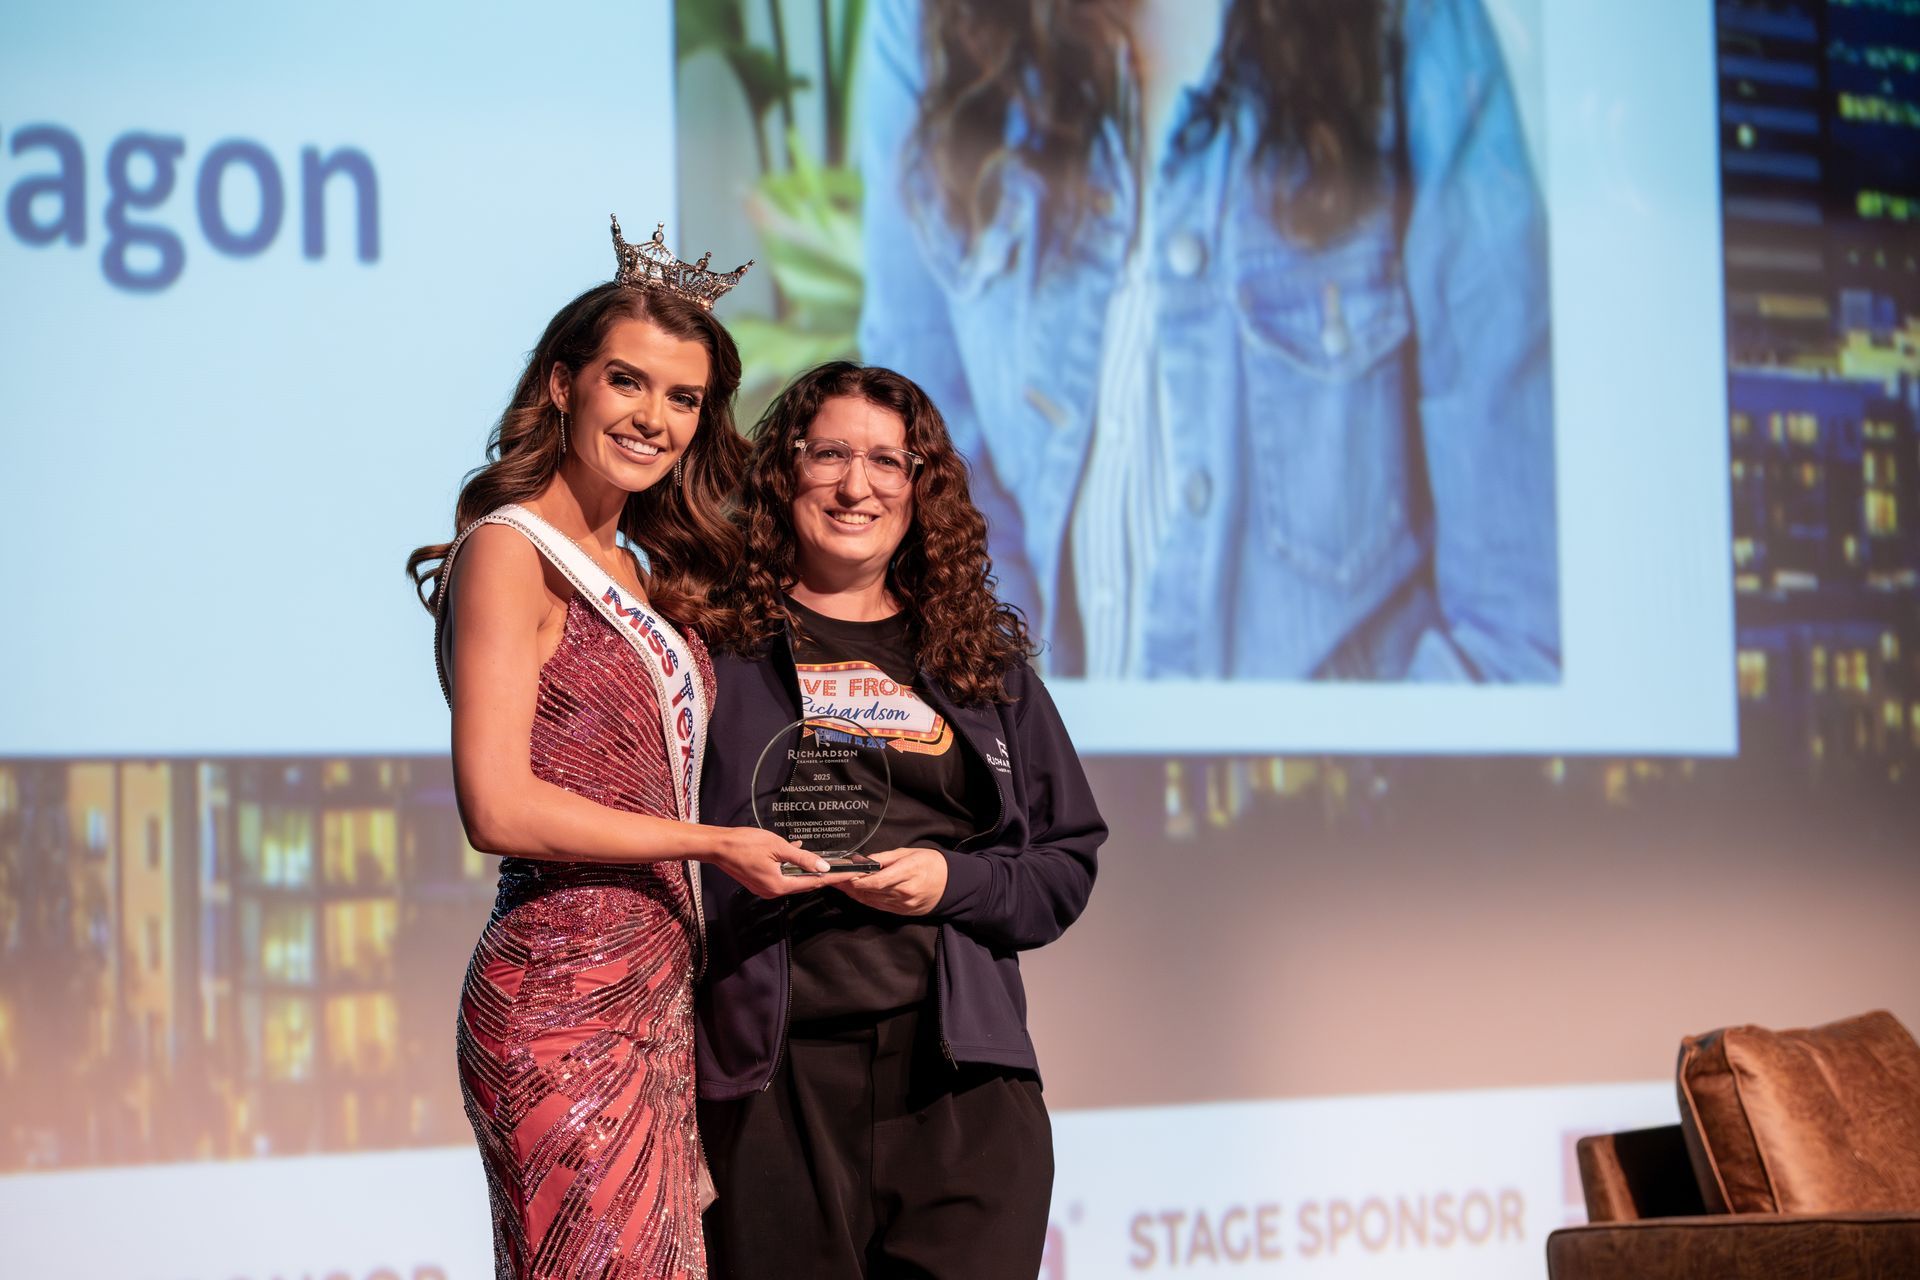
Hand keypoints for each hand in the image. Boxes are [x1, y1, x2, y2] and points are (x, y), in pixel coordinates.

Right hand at [708, 827, 858, 898]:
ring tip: (821, 859)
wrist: (718, 846)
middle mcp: (772, 891)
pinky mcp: (758, 881)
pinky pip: (780, 875)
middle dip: (820, 874)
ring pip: (791, 878)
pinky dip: (788, 865)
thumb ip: (802, 858)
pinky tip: (795, 851)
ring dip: (804, 868)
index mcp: (778, 886)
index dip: (831, 878)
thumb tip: (823, 866)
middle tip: (839, 868)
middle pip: (802, 883)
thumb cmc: (745, 844)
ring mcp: (764, 888)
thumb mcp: (778, 847)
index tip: (846, 875)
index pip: (812, 883)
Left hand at [834, 847, 946, 916]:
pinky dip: (864, 899)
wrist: (949, 884)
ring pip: (872, 899)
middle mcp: (905, 891)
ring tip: (839, 884)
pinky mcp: (902, 911)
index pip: (877, 880)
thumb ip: (884, 858)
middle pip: (871, 890)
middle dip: (850, 885)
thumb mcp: (908, 853)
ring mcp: (903, 904)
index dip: (858, 880)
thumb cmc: (929, 864)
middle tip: (833, 878)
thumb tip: (863, 861)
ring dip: (854, 893)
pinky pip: (878, 906)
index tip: (844, 875)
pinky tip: (854, 893)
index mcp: (908, 872)